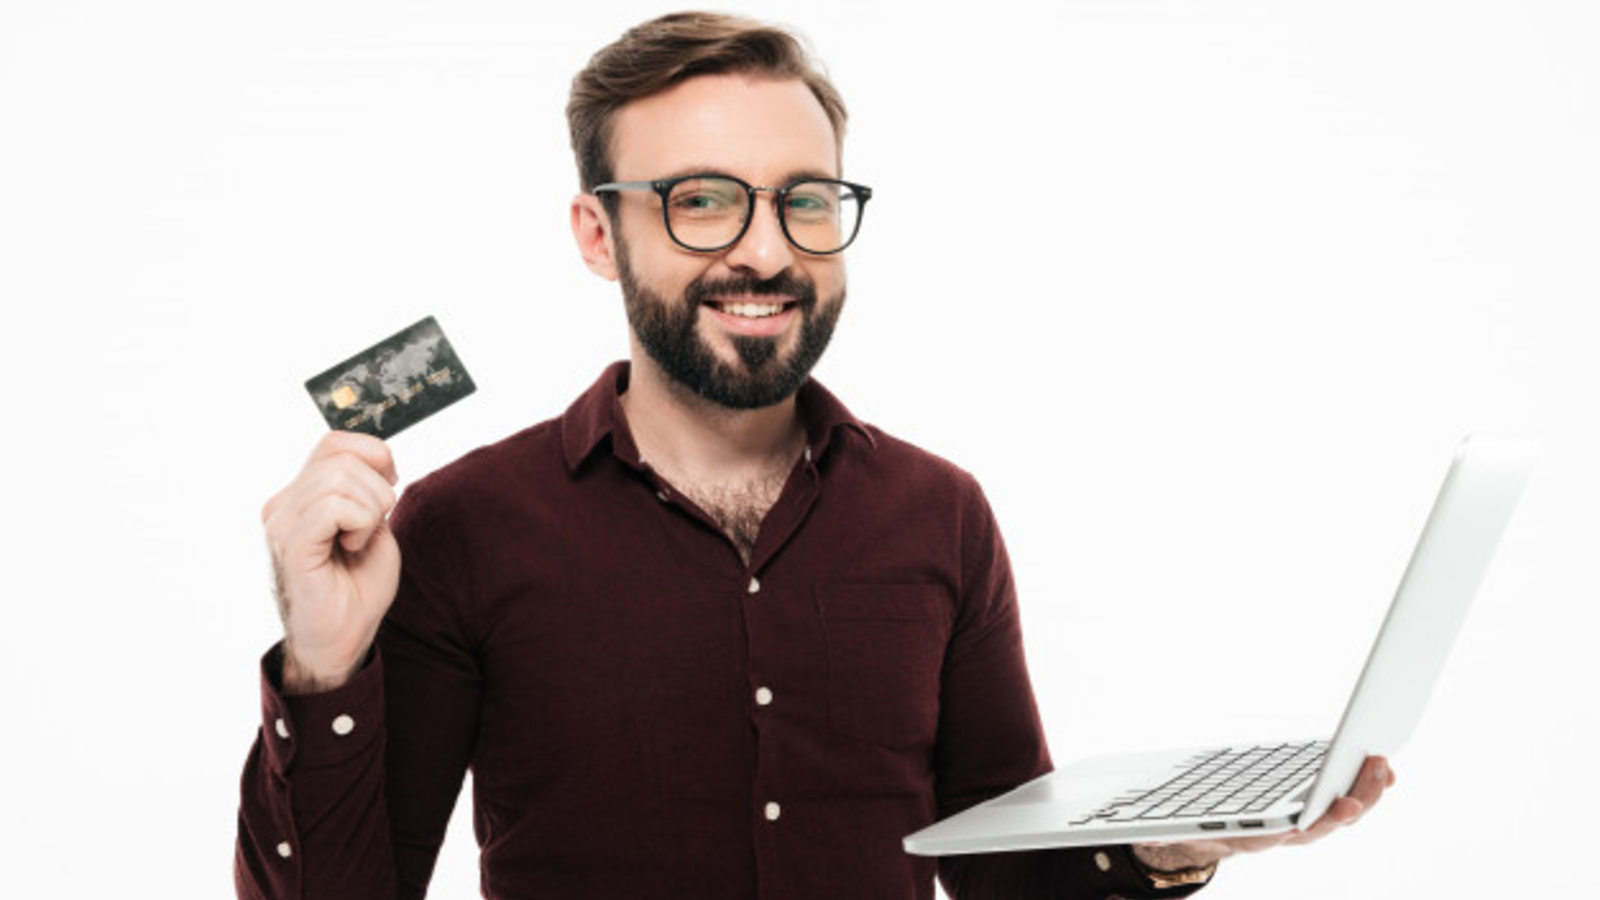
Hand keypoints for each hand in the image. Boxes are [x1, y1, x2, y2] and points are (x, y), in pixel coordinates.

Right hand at [261, 431, 400, 693]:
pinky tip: (352, 548)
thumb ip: (368, 486)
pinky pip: (333, 507)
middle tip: (372, 529)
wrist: (344, 639)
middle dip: (379, 490)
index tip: (389, 489)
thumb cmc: (358, 587)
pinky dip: (359, 524)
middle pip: (342, 458)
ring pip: (340, 479)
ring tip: (359, 542)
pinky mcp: (290, 545)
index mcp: (299, 496)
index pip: (335, 442)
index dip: (375, 456)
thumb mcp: (373, 523)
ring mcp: (280, 524)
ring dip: (371, 511)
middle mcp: (282, 505)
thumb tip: (378, 456)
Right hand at [1131, 755, 1397, 871]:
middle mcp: (1281, 835)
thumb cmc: (1190, 831)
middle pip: (1324, 823)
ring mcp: (1298, 824)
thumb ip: (1169, 833)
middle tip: (1376, 773)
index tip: (1330, 812)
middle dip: (1353, 800)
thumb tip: (1153, 835)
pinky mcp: (1306, 811)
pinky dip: (1360, 786)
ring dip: (1365, 791)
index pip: (1283, 835)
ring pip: (1338, 813)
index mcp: (1252, 838)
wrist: (1201, 842)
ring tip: (1383, 765)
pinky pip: (1339, 801)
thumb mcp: (1174, 830)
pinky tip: (1377, 769)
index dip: (1307, 824)